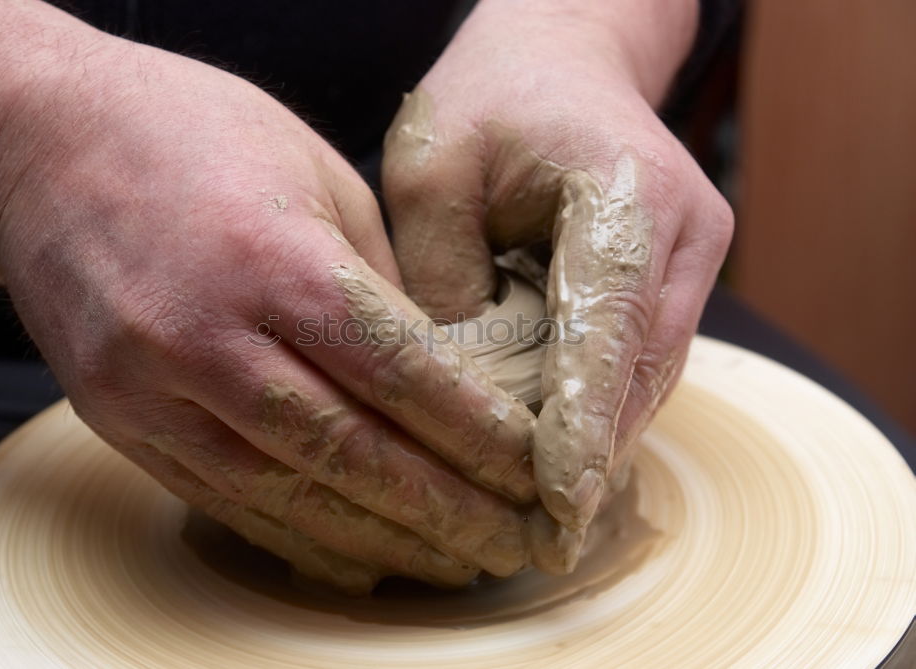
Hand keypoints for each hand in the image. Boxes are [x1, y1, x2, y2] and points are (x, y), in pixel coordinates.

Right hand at [0, 3, 541, 589]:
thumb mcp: (317, 178)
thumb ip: (377, 284)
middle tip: (514, 543)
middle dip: (445, 510)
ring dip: (382, 541)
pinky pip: (223, 500)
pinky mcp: (118, 421)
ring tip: (454, 564)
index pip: (398, 373)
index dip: (476, 435)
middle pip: (349, 451)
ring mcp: (151, 388)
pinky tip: (362, 561)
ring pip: (287, 493)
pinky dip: (301, 539)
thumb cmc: (198, 137)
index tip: (532, 472)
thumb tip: (442, 377)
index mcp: (272, 259)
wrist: (41, 145)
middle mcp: (206, 335)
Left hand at [383, 0, 732, 570]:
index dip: (584, 419)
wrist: (558, 57)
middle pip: (642, 368)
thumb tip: (454, 387)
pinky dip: (600, 411)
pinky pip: (638, 362)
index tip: (559, 502)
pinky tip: (558, 459)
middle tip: (540, 538)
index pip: (608, 324)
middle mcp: (683, 234)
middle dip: (592, 454)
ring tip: (546, 520)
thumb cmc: (489, 99)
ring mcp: (689, 260)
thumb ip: (441, 276)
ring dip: (599, 443)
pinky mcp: (671, 279)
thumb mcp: (431, 168)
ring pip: (647, 376)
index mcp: (628, 193)